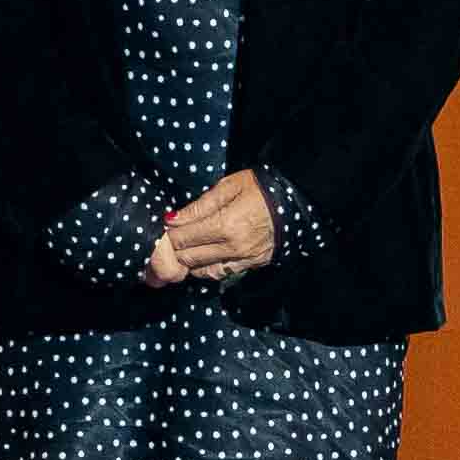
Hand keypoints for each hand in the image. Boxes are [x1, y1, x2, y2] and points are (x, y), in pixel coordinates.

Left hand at [149, 168, 277, 283]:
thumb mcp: (229, 186)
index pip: (184, 238)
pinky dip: (207, 268)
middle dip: (175, 250)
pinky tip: (203, 257)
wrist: (295, 200)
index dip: (168, 235)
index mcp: (225, 225)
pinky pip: (221, 273)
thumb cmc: (260, 187)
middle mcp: (233, 248)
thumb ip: (200, 206)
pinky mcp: (252, 265)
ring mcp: (243, 259)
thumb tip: (172, 220)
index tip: (164, 229)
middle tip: (170, 240)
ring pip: (203, 271)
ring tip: (186, 248)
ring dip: (189, 262)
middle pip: (189, 258)